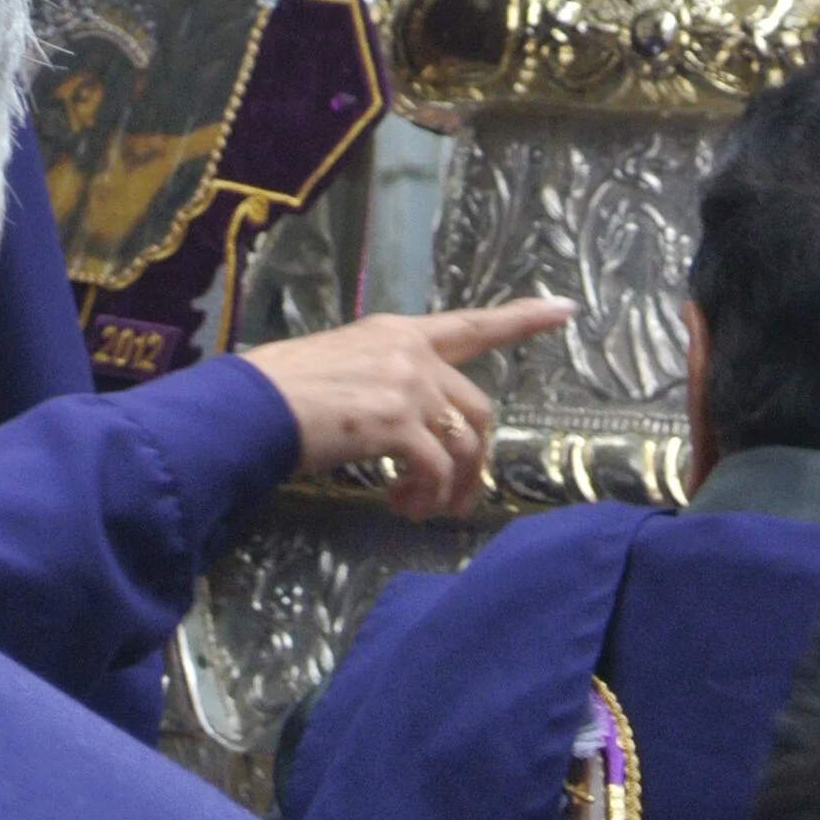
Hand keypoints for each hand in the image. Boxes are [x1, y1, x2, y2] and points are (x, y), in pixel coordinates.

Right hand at [243, 297, 571, 519]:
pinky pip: (436, 469)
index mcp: (399, 332)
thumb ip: (383, 379)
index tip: (565, 310)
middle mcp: (412, 353)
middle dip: (473, 459)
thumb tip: (401, 420)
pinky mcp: (398, 424)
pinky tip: (400, 506)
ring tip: (423, 509)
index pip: (473, 323)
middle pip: (477, 408)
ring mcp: (408, 386)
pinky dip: (426, 496)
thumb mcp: (342, 363)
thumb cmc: (282, 389)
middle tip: (452, 495)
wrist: (253, 405)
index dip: (524, 318)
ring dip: (451, 486)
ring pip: (464, 443)